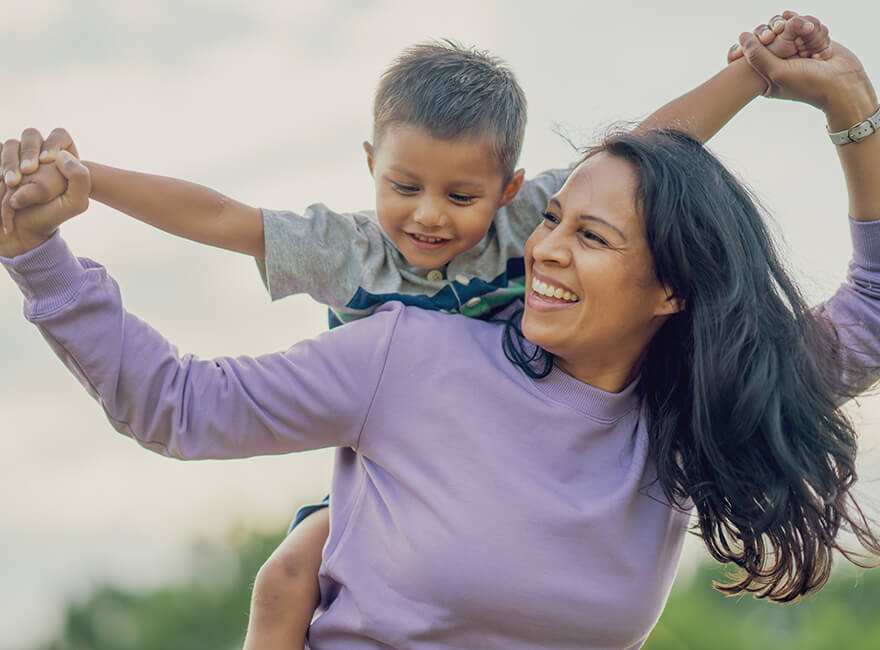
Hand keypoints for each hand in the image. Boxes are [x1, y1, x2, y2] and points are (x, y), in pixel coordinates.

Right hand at [0, 128, 76, 230]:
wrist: (21, 229)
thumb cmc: (49, 216)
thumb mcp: (75, 203)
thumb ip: (80, 179)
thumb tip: (62, 156)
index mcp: (61, 158)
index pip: (59, 136)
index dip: (53, 143)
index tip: (48, 160)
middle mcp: (37, 152)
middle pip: (31, 135)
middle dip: (28, 151)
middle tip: (27, 171)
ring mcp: (15, 156)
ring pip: (11, 144)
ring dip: (10, 161)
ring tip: (12, 183)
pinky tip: (3, 181)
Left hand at [739, 34, 874, 118]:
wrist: (844, 83)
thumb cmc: (809, 84)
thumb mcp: (776, 72)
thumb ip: (757, 55)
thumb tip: (742, 36)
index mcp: (764, 72)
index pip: (750, 48)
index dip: (758, 37)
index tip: (767, 38)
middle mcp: (778, 58)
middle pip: (770, 30)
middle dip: (786, 33)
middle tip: (797, 47)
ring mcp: (794, 47)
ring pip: (790, 23)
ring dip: (805, 33)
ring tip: (812, 53)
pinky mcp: (810, 39)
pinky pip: (807, 22)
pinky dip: (815, 31)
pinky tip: (820, 47)